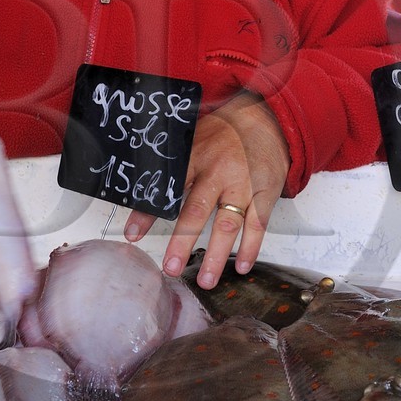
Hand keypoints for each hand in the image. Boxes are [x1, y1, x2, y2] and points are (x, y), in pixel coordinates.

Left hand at [125, 93, 289, 287]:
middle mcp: (219, 172)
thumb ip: (173, 165)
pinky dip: (250, 248)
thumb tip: (139, 189)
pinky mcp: (265, 193)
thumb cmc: (225, 133)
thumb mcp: (193, 141)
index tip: (132, 234)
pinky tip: (241, 266)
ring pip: (228, 224)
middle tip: (170, 268)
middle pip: (197, 211)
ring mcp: (243, 185)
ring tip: (206, 280)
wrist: (268, 120)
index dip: (148, 212)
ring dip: (217, 255)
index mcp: (195, 156)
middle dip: (182, 242)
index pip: (168, 187)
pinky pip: (257, 224)